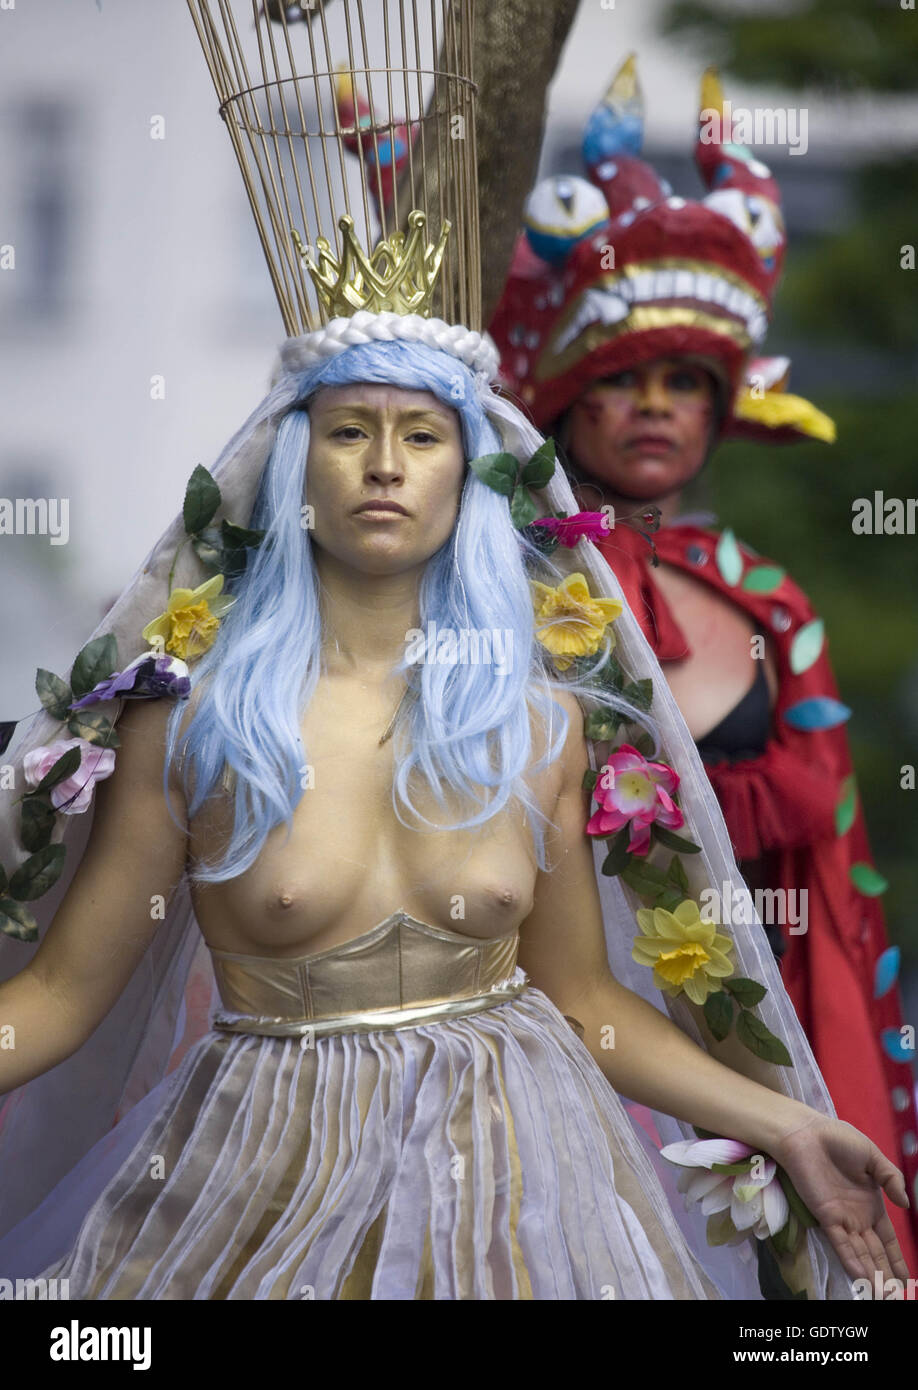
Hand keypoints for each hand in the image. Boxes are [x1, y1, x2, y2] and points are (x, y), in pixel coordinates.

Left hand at [772, 1112, 910, 1290]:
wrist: (806, 1133)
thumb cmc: (838, 1140)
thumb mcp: (873, 1157)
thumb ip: (891, 1179)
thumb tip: (906, 1204)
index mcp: (871, 1205)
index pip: (887, 1240)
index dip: (896, 1259)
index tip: (906, 1280)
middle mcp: (857, 1218)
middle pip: (875, 1253)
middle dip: (886, 1274)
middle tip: (896, 1297)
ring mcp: (841, 1219)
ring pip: (860, 1254)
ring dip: (872, 1274)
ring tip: (883, 1295)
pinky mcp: (825, 1216)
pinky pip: (841, 1243)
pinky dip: (852, 1260)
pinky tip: (862, 1276)